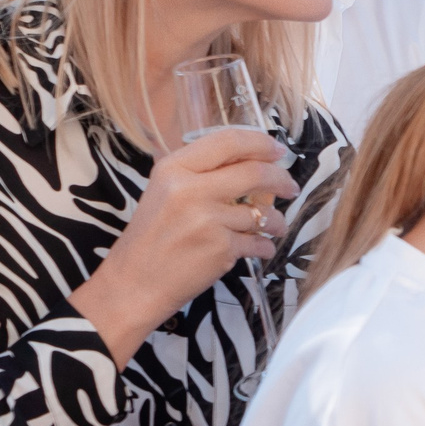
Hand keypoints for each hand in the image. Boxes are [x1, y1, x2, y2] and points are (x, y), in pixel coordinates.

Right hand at [69, 126, 295, 365]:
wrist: (134, 284)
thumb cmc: (151, 238)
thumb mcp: (164, 192)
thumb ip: (200, 172)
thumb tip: (250, 158)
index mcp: (173, 169)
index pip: (228, 141)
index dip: (260, 143)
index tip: (278, 151)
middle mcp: (190, 190)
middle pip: (255, 172)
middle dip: (281, 179)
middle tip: (290, 187)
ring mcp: (207, 220)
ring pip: (263, 212)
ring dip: (276, 220)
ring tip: (275, 225)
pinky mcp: (221, 249)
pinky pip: (259, 242)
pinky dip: (265, 246)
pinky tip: (260, 247)